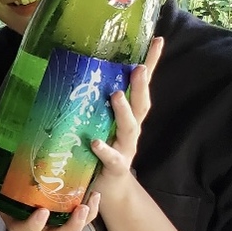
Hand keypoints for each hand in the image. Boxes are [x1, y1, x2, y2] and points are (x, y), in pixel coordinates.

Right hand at [0, 146, 90, 230]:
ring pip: (67, 229)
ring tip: (92, 201)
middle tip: (80, 211)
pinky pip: (75, 215)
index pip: (21, 229)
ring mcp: (46, 217)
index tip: (42, 211)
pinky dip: (88, 209)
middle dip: (68, 228)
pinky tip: (94, 193)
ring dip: (83, 221)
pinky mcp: (56, 207)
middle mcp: (30, 222)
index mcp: (10, 218)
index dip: (33, 225)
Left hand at [92, 36, 163, 220]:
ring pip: (130, 128)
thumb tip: (73, 73)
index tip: (158, 40)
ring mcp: (125, 149)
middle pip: (141, 103)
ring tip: (116, 95)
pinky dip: (104, 150)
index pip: (141, 86)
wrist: (107, 190)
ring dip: (123, 111)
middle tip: (139, 67)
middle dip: (141, 85)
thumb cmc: (98, 152)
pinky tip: (94, 142)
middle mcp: (131, 130)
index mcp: (127, 117)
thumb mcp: (96, 123)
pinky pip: (112, 158)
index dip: (151, 64)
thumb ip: (91, 103)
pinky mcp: (115, 168)